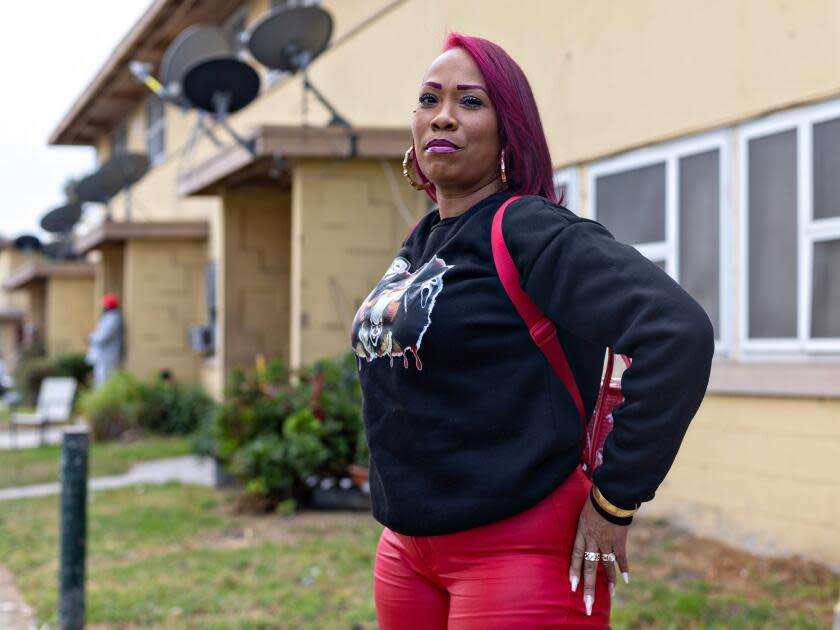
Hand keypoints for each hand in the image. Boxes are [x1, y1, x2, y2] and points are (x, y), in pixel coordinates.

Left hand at [569, 496, 629, 615]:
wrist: (610, 493)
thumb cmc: (594, 501)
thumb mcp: (583, 514)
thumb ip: (582, 528)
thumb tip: (582, 537)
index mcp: (581, 532)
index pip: (575, 555)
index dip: (573, 571)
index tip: (572, 586)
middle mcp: (592, 539)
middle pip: (589, 566)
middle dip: (588, 586)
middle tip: (588, 603)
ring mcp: (606, 540)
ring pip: (606, 565)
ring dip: (609, 581)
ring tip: (611, 594)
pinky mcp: (619, 539)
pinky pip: (621, 556)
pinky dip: (624, 568)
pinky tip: (625, 579)